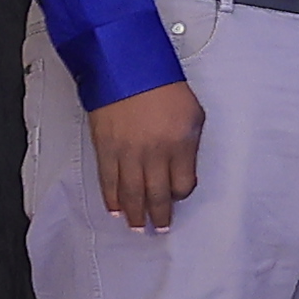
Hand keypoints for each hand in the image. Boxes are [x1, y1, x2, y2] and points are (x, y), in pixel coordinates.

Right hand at [86, 82, 203, 234]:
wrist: (127, 70)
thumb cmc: (163, 87)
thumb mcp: (193, 114)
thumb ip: (190, 144)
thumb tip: (186, 167)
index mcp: (180, 145)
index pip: (183, 183)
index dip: (181, 194)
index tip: (178, 197)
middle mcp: (154, 153)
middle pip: (157, 195)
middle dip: (160, 215)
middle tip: (161, 228)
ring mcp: (128, 153)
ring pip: (132, 193)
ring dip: (136, 214)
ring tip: (139, 228)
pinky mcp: (105, 149)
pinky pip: (109, 181)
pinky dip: (112, 199)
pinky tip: (116, 209)